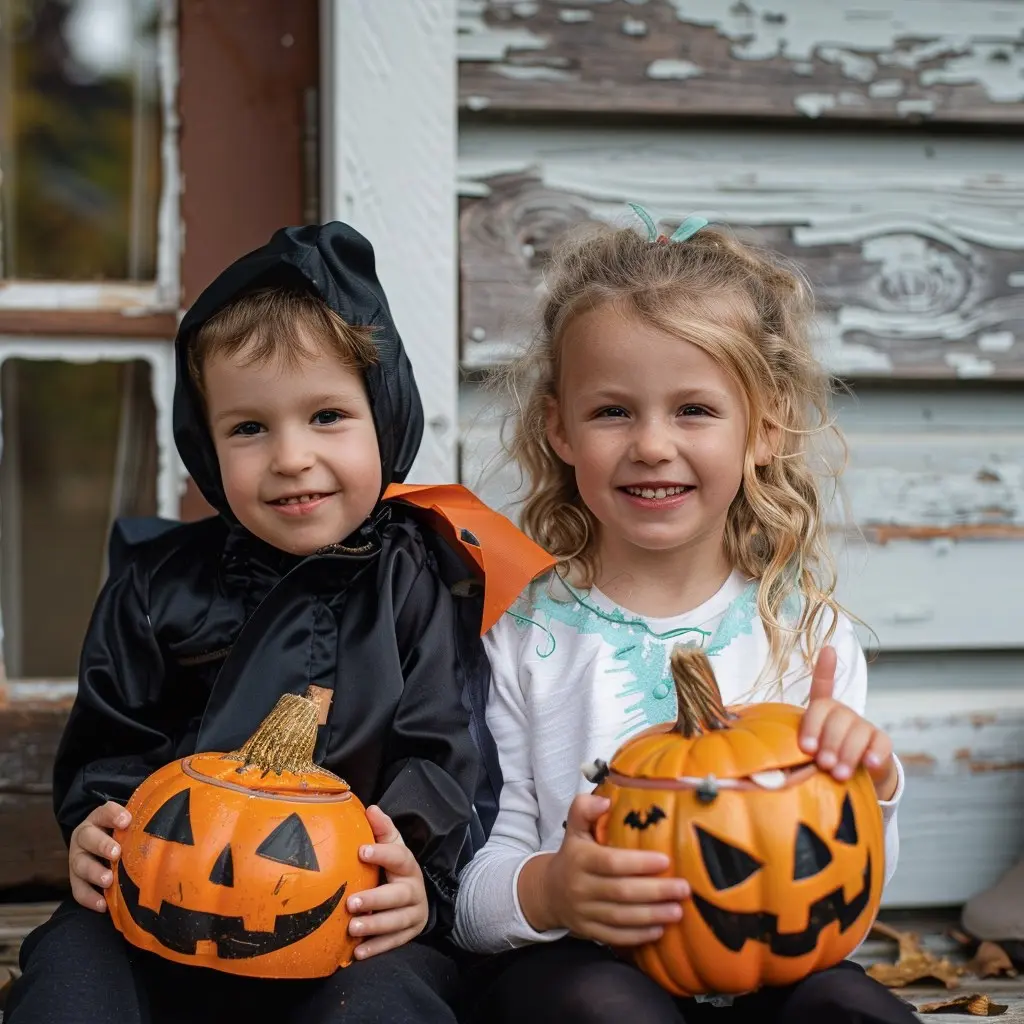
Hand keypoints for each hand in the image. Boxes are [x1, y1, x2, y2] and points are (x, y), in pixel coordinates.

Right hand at [69, 801, 130, 911]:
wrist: (100, 844)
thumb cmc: (123, 834)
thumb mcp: (129, 824)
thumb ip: (141, 823)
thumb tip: (171, 825)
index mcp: (99, 819)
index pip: (105, 812)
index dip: (114, 815)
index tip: (127, 821)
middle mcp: (85, 836)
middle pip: (87, 837)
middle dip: (102, 845)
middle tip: (116, 854)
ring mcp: (78, 857)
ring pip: (80, 864)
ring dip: (94, 872)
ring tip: (108, 880)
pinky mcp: (76, 879)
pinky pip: (78, 889)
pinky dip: (89, 898)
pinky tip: (102, 904)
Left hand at [346, 805, 427, 958]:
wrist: (416, 898)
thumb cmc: (395, 868)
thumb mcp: (393, 847)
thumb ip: (383, 829)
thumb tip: (370, 808)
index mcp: (408, 865)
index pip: (399, 856)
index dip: (381, 853)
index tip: (360, 851)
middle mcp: (414, 890)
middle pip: (397, 896)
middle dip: (375, 899)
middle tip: (351, 902)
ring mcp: (413, 914)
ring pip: (396, 922)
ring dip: (374, 925)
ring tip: (352, 927)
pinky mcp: (410, 933)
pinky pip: (394, 943)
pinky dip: (376, 948)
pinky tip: (357, 952)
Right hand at [517, 793, 689, 946]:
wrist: (548, 892)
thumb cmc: (572, 855)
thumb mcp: (574, 828)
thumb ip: (584, 808)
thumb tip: (606, 801)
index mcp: (579, 859)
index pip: (611, 862)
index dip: (639, 863)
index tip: (666, 860)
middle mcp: (580, 887)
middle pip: (621, 892)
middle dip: (655, 891)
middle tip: (683, 889)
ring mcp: (584, 912)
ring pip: (621, 917)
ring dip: (652, 915)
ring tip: (678, 910)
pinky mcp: (589, 931)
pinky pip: (615, 937)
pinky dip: (638, 936)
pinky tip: (660, 931)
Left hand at [800, 646, 897, 799]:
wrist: (853, 777)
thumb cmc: (821, 761)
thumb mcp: (807, 752)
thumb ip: (798, 747)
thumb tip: (785, 751)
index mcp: (823, 711)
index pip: (822, 687)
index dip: (825, 669)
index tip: (828, 650)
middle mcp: (843, 713)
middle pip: (835, 716)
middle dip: (828, 740)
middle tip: (822, 762)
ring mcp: (863, 725)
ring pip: (856, 732)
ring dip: (846, 753)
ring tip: (838, 774)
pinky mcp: (880, 741)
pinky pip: (880, 744)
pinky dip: (873, 754)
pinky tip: (868, 764)